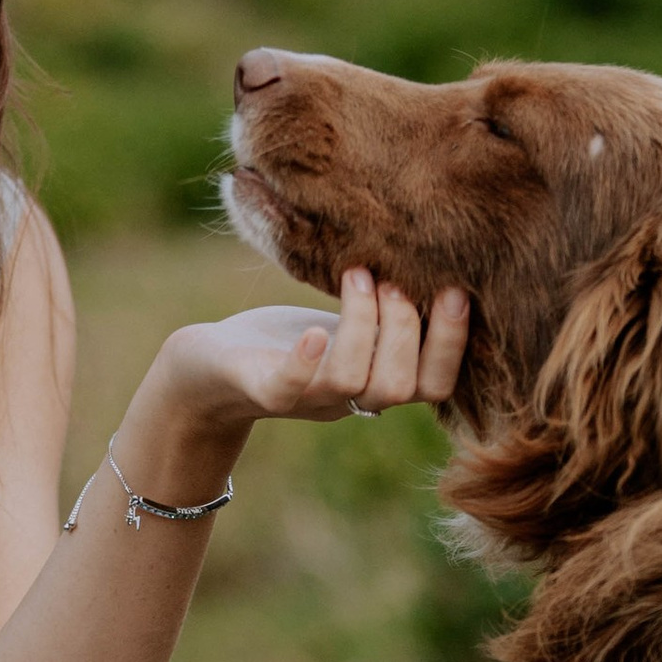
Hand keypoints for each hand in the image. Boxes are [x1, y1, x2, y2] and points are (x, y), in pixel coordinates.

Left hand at [151, 270, 469, 435]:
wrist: (205, 366)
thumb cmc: (283, 338)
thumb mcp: (346, 323)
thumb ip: (387, 311)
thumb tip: (439, 262)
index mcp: (373, 383)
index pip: (435, 386)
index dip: (451, 345)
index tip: (456, 291)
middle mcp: (344, 400)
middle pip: (399, 388)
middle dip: (404, 329)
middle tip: (390, 280)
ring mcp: (302, 398)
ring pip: (351, 382)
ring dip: (362, 326)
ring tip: (357, 276)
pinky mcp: (257, 388)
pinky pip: (288, 389)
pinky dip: (305, 362)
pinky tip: (313, 330)